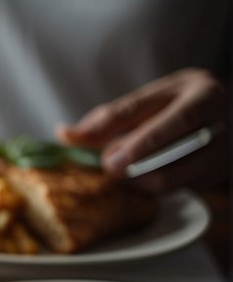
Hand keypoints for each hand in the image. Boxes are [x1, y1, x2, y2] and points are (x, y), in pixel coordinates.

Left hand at [56, 68, 228, 192]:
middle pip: (171, 144)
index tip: (106, 157)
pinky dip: (155, 189)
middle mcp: (219, 117)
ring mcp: (225, 148)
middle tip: (111, 166)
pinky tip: (143, 181)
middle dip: (134, 159)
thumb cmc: (178, 107)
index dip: (127, 135)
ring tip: (126, 173)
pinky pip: (181, 189)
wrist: (222, 119)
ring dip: (141, 179)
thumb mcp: (150, 102)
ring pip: (175, 175)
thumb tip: (65, 134)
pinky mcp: (221, 173)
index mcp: (200, 92)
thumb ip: (110, 118)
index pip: (161, 113)